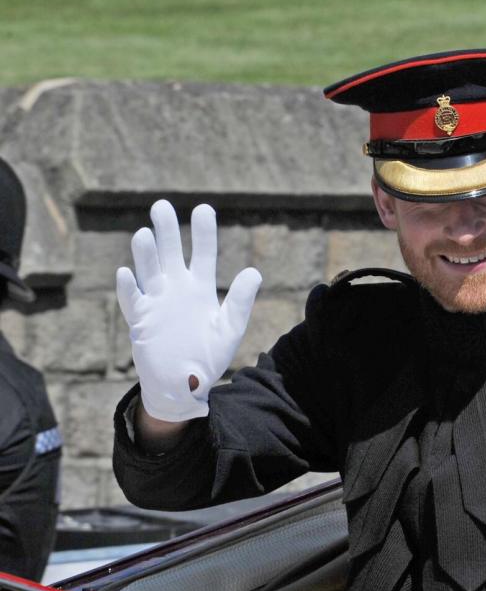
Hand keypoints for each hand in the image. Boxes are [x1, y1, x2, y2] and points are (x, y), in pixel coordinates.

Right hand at [116, 200, 261, 421]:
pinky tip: (126, 273)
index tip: (204, 208)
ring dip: (145, 254)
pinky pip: (132, 301)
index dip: (203, 233)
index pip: (202, 254)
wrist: (185, 384)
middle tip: (162, 206)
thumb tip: (254, 272)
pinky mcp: (141, 320)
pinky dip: (128, 288)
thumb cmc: (208, 356)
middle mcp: (175, 289)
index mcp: (199, 288)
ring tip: (145, 234)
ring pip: (148, 271)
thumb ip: (240, 301)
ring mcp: (156, 302)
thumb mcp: (229, 329)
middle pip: (169, 253)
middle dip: (166, 230)